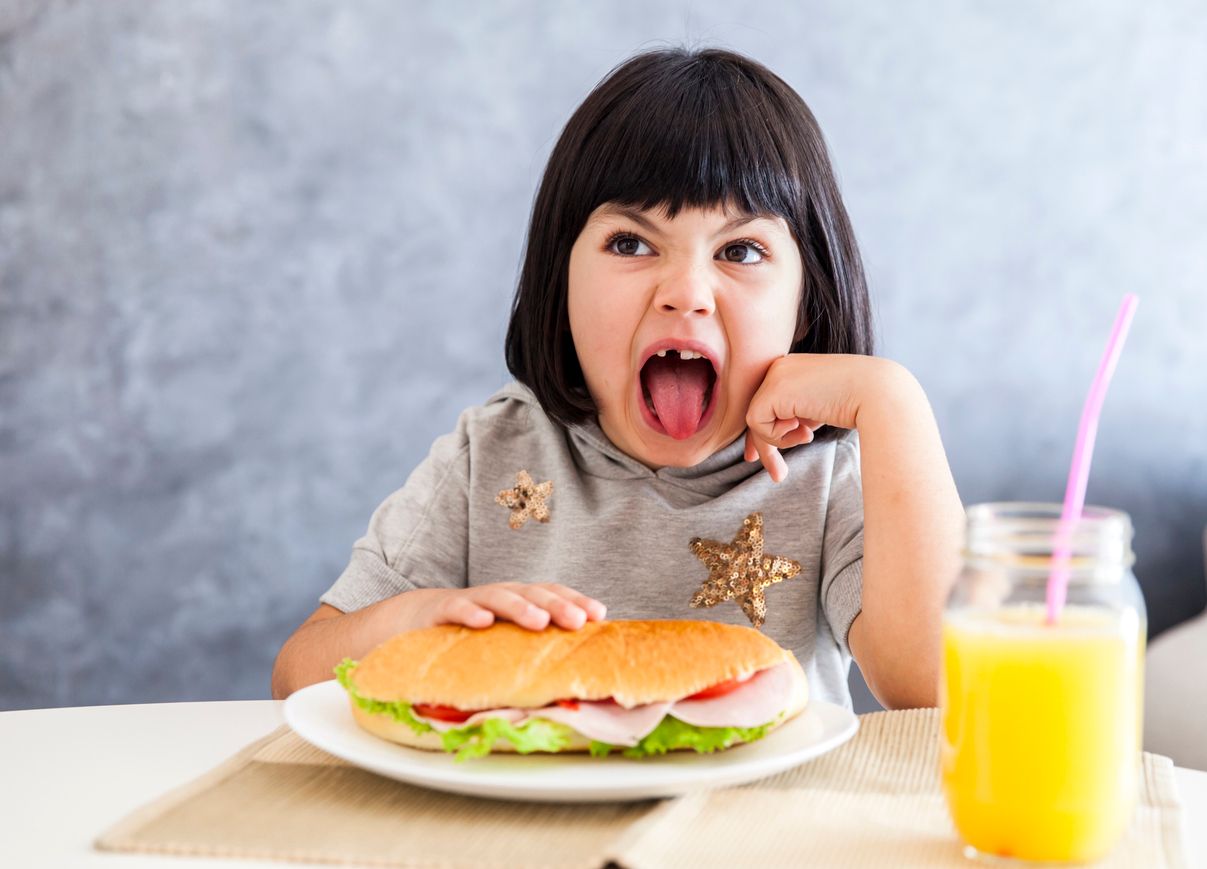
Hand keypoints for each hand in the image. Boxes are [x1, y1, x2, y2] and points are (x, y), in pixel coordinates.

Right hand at [397, 583, 607, 632]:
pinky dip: (470, 612)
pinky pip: (456, 608)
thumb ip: (530, 651)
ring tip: (539, 621)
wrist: (412, 620)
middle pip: (532, 594)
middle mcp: (499, 597)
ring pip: (498, 597)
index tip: (599, 615)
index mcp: (518, 602)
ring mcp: (470, 601)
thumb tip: (569, 678)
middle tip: (578, 620)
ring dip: (520, 607)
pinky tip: (483, 622)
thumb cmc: (469, 637)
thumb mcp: (503, 642)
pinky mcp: (439, 611)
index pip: (551, 594)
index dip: (575, 600)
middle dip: (557, 605)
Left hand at [743, 354, 898, 482]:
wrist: (879, 393)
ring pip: (756, 420)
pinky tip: (805, 432)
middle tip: (777, 474)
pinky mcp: (773, 390)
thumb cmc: (860, 403)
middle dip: (764, 444)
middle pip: (759, 412)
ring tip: (807, 438)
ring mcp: (775, 375)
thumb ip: (798, 416)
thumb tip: (775, 437)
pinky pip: (757, 423)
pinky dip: (778, 437)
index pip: (767, 402)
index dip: (765, 431)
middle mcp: (781, 366)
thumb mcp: (821, 408)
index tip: (761, 458)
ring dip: (778, 442)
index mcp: (793, 367)